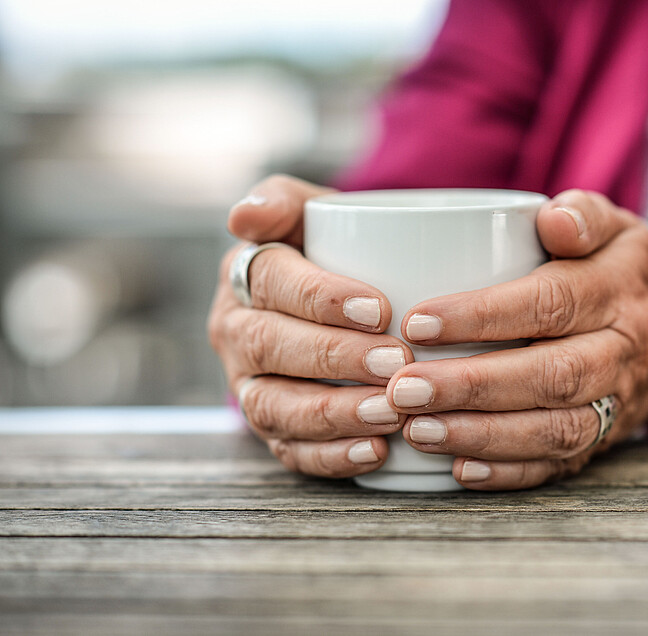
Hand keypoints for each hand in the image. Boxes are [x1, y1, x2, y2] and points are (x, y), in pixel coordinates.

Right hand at [207, 175, 413, 477]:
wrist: (339, 298)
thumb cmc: (331, 249)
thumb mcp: (312, 212)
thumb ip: (283, 199)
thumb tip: (243, 215)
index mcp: (243, 275)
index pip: (272, 282)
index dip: (321, 298)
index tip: (379, 308)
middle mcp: (235, 333)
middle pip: (271, 347)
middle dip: (334, 358)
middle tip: (395, 362)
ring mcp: (249, 385)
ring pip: (275, 406)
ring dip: (333, 413)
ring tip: (390, 412)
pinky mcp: (271, 429)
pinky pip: (289, 451)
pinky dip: (330, 457)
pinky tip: (375, 453)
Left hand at [386, 189, 647, 489]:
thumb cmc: (615, 271)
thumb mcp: (613, 228)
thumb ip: (583, 214)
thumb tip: (553, 219)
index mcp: (617, 291)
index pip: (551, 302)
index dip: (485, 315)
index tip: (418, 322)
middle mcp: (620, 352)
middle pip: (551, 376)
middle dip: (472, 387)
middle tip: (403, 389)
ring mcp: (615, 404)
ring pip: (555, 430)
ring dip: (482, 435)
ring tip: (416, 431)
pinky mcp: (601, 442)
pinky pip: (559, 465)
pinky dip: (509, 472)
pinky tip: (457, 470)